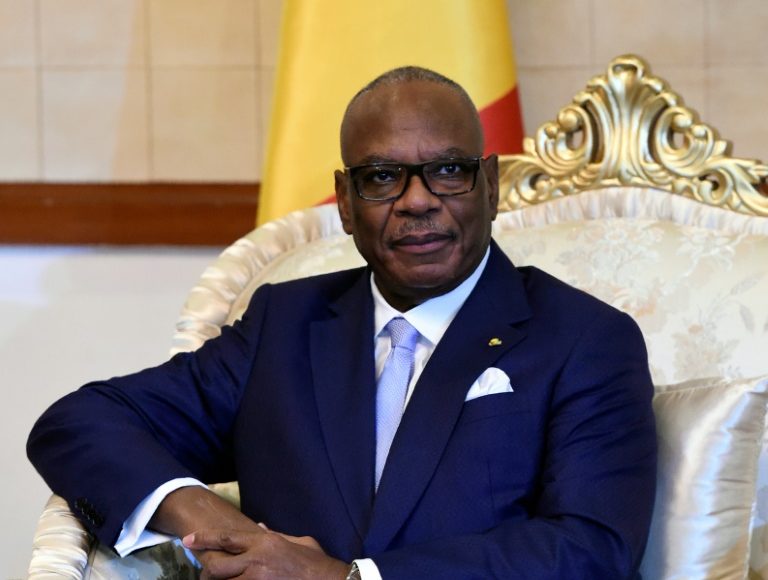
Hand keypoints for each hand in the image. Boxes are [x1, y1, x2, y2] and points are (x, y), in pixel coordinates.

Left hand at [183, 527, 348, 579]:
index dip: (203, 538)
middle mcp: (256, 561)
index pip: (225, 539)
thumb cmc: (316, 563)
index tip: (188, 540)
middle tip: (205, 575)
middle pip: (216, 566)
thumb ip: (276, 534)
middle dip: (206, 572)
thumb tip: (260, 527)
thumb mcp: (299, 541)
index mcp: (264, 543)